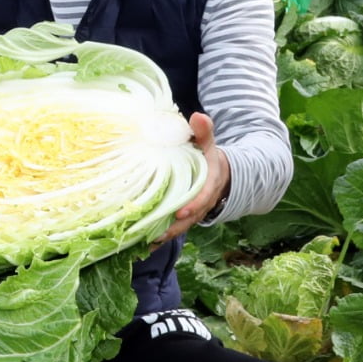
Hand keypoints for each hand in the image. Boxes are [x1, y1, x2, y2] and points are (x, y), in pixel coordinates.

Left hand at [154, 112, 229, 245]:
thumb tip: (197, 116)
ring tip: (144, 243)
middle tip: (155, 235)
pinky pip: (172, 227)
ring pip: (179, 226)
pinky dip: (159, 236)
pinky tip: (141, 244)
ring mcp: (193, 212)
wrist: (221, 174)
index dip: (193, 205)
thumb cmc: (208, 156)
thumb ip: (204, 131)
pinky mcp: (183, 216)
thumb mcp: (209, 143)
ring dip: (163, 235)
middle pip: (188, 219)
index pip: (202, 197)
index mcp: (209, 184)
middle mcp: (201, 202)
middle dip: (173, 228)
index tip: (180, 211)